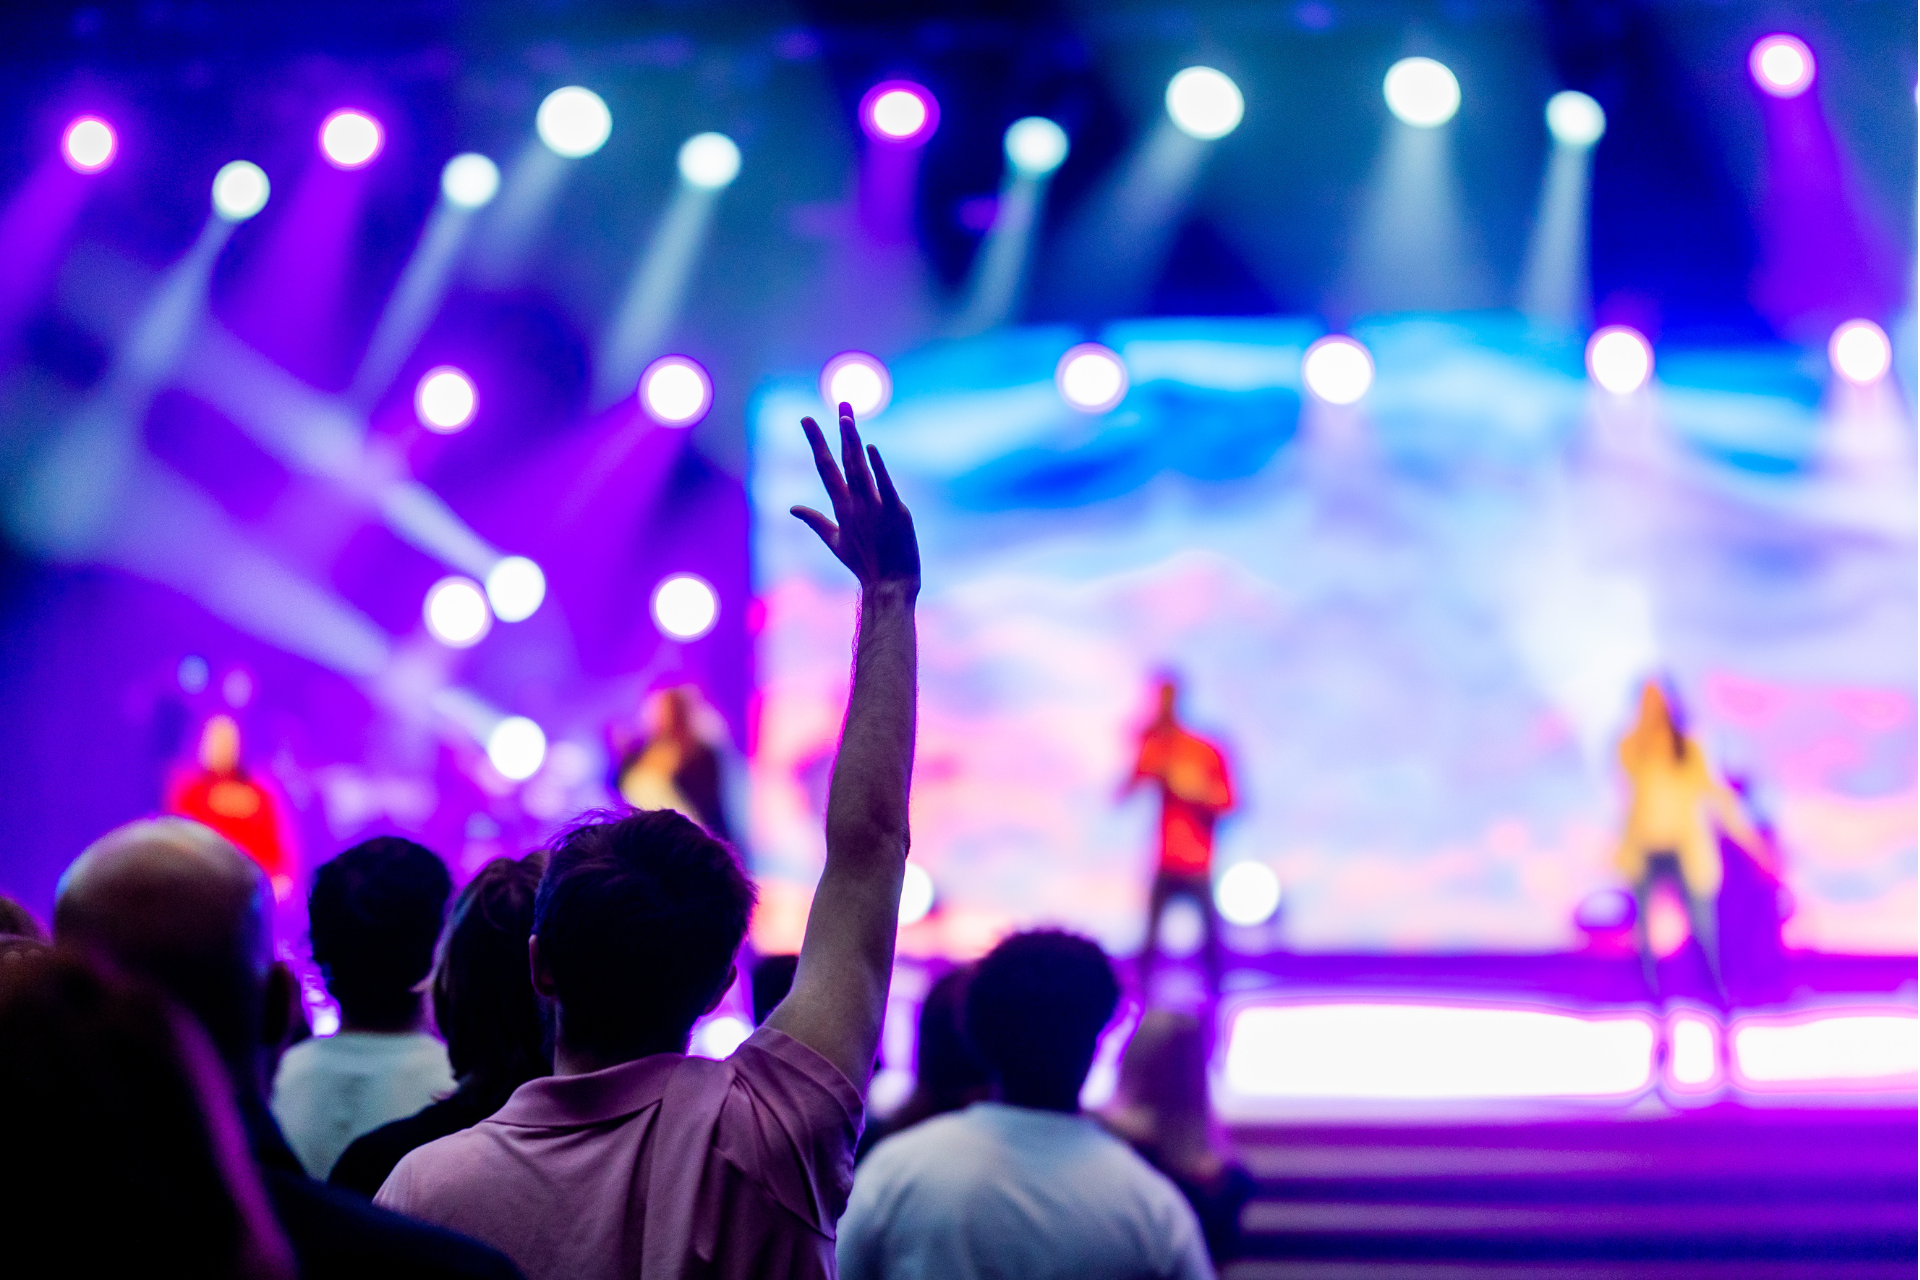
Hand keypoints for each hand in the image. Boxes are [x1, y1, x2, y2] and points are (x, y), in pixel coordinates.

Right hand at [792, 404, 919, 592]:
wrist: (888, 585)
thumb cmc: (863, 564)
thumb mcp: (835, 541)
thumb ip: (814, 520)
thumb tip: (792, 507)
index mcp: (841, 507)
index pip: (825, 467)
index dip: (816, 441)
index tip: (807, 418)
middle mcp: (854, 503)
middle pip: (843, 460)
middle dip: (838, 431)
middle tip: (841, 400)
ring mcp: (874, 507)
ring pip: (860, 469)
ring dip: (853, 442)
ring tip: (847, 416)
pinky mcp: (896, 512)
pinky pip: (884, 485)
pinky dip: (876, 467)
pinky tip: (869, 448)